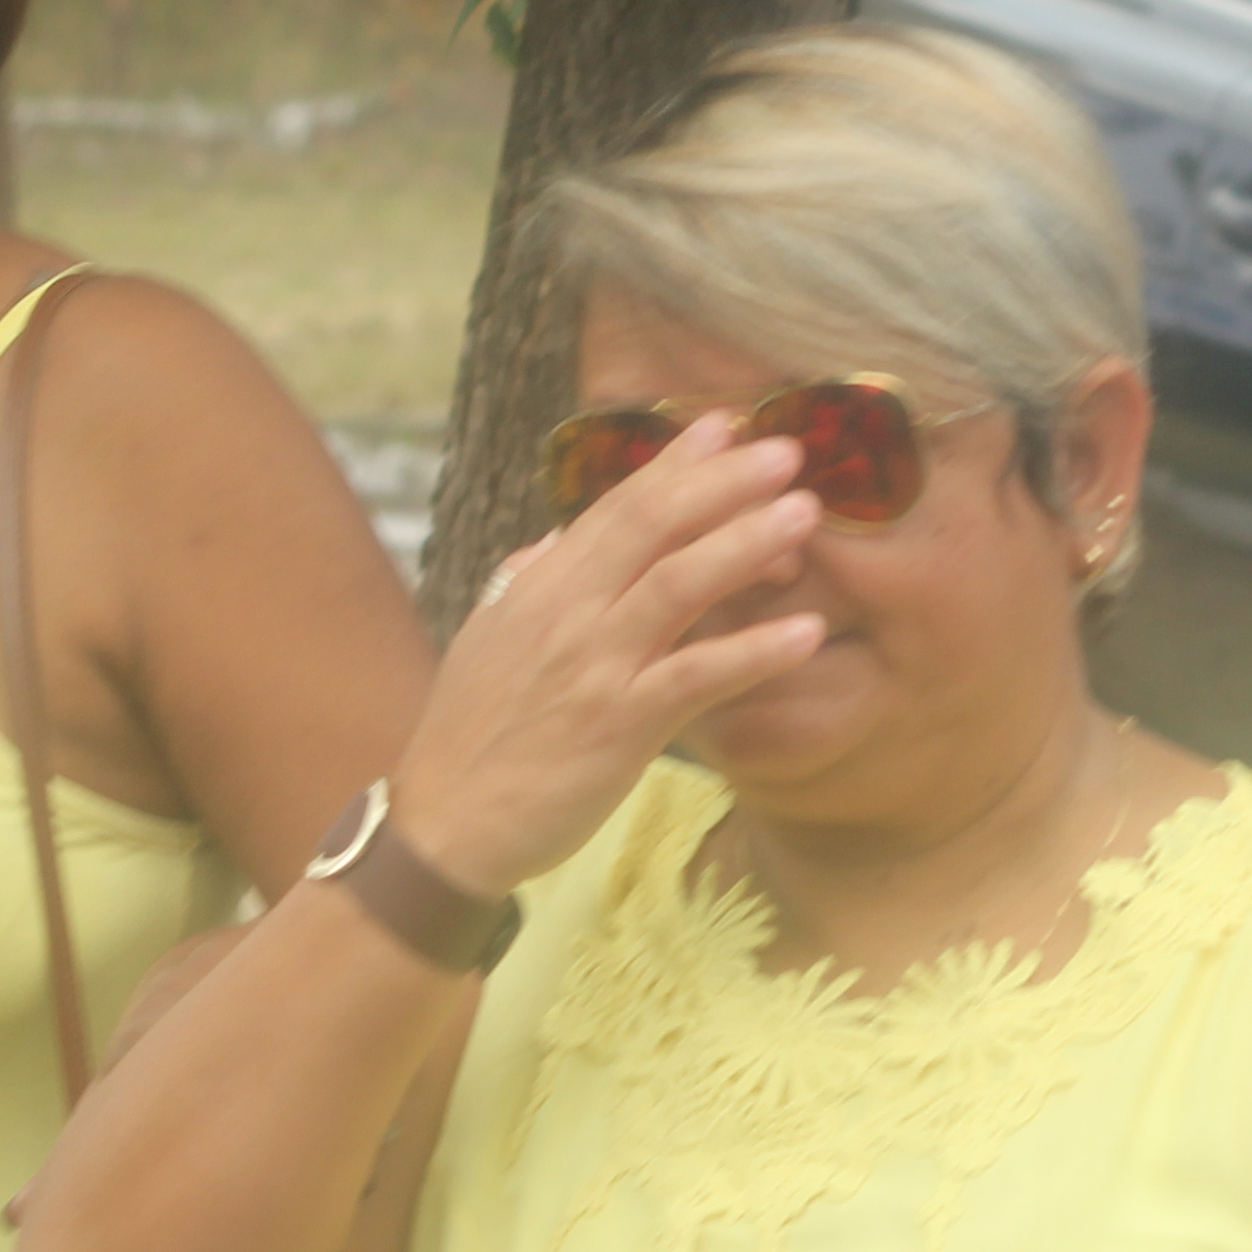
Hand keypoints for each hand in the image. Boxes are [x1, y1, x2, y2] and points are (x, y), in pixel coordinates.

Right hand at [392, 414, 830, 900]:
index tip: (725, 425)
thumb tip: (554, 540)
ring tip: (805, 514)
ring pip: (678, 585)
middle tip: (787, 452)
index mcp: (542, 588)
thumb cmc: (470, 737)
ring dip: (746, 543)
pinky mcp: (620, 725)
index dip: (673, 464)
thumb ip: (526, 584)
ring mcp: (596, 666)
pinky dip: (754, 651)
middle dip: (722, 481)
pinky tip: (808, 633)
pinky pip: (697, 677)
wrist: (444, 827)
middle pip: (653, 525)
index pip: (616, 508)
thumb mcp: (487, 642)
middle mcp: (569, 613)